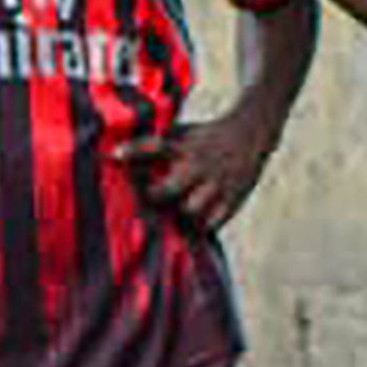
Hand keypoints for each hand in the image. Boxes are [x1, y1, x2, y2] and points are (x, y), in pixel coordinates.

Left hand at [116, 112, 271, 231]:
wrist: (251, 133)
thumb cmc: (205, 137)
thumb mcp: (182, 132)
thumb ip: (155, 145)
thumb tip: (115, 155)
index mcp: (184, 145)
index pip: (154, 146)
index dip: (133, 151)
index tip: (114, 155)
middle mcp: (199, 164)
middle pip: (170, 188)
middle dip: (154, 197)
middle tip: (146, 203)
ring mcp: (217, 182)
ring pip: (190, 210)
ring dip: (176, 217)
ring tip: (166, 223)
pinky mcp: (232, 198)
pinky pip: (212, 222)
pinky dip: (199, 229)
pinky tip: (189, 234)